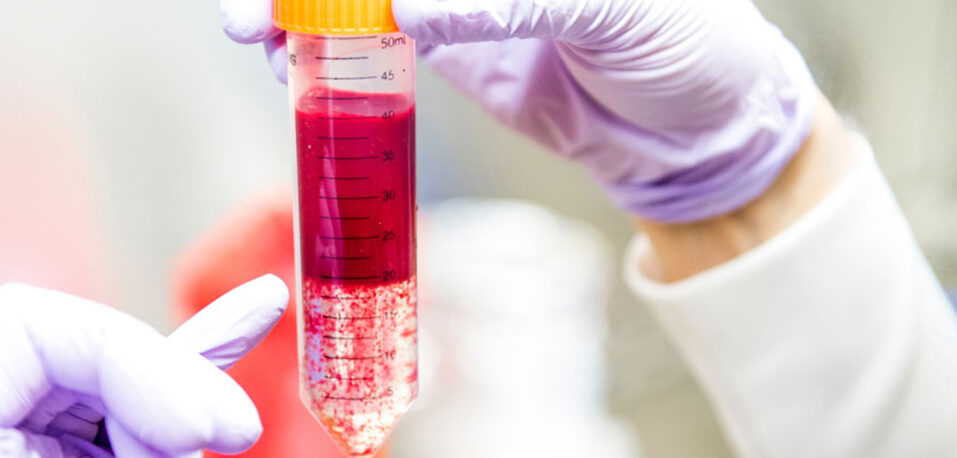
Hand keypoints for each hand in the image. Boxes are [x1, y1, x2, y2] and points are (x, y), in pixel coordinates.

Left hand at [0, 276, 288, 457]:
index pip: (42, 330)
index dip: (132, 362)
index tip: (199, 429)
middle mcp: (10, 422)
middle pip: (100, 352)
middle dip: (168, 384)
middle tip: (227, 434)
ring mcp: (64, 442)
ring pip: (143, 389)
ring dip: (193, 401)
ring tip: (228, 433)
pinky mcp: (112, 457)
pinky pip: (162, 412)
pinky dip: (206, 368)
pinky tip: (261, 306)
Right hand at [220, 0, 818, 222]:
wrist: (703, 133)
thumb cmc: (692, 45)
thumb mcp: (618, 11)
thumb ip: (513, 1)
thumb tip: (410, 7)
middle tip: (256, 12)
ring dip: (296, 5)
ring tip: (253, 34)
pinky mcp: (448, 41)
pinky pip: (368, 30)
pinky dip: (320, 42)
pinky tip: (287, 61)